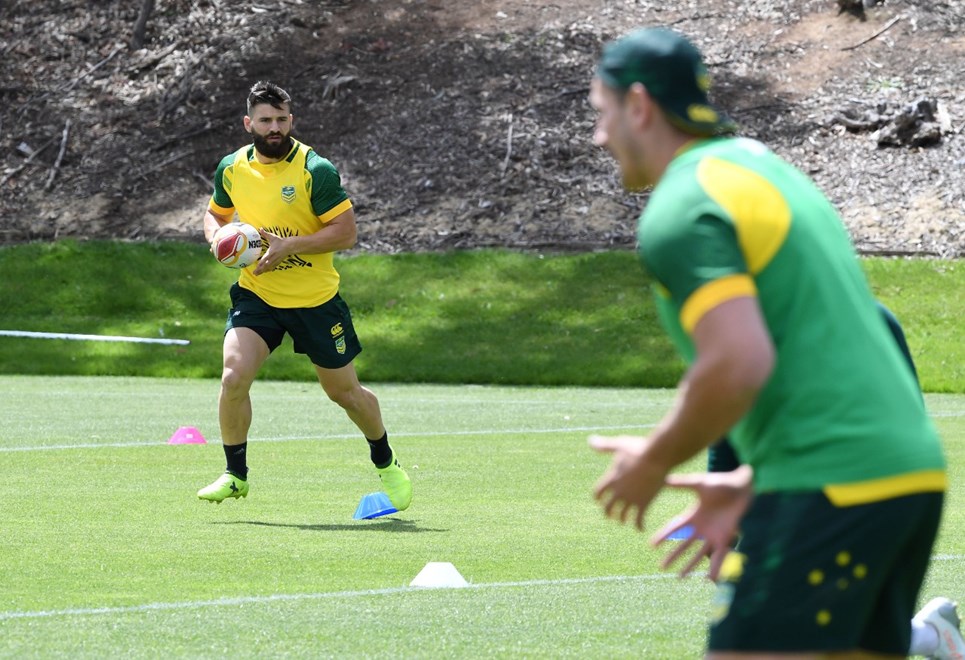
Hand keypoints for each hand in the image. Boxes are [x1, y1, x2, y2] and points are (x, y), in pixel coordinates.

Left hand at [252, 228, 285, 274]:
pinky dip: (268, 270)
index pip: (265, 259)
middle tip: (254, 273)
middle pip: (266, 265)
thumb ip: (265, 234)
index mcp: (271, 252)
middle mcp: (273, 258)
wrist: (289, 246)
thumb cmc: (280, 241)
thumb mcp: (272, 237)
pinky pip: (272, 267)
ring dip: (263, 271)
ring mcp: (276, 260)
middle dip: (260, 270)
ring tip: (257, 274)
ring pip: (268, 267)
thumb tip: (260, 228)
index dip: (261, 263)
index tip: (257, 266)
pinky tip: (265, 271)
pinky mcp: (278, 262)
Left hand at [589, 435, 668, 530]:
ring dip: (622, 519)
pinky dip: (638, 525)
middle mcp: (618, 491)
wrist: (657, 457)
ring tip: (626, 521)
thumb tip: (590, 441)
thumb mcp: (620, 445)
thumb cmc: (640, 449)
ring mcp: (631, 498)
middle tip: (612, 516)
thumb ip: (605, 446)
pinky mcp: (643, 503)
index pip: (597, 492)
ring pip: (622, 516)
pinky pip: (638, 519)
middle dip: (608, 513)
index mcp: (611, 478)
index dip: (598, 498)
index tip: (600, 500)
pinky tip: (640, 528)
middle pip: (607, 507)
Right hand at [650, 465, 752, 579]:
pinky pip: (719, 556)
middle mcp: (702, 528)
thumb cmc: (721, 483)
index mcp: (694, 516)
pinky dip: (714, 568)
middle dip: (673, 556)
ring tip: (679, 578)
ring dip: (690, 566)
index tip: (651, 545)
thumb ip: (682, 484)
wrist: (742, 487)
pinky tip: (709, 579)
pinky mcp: (726, 538)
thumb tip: (664, 480)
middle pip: (684, 546)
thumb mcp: (699, 483)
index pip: (675, 528)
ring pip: (699, 554)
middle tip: (661, 567)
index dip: (663, 536)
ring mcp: (714, 535)